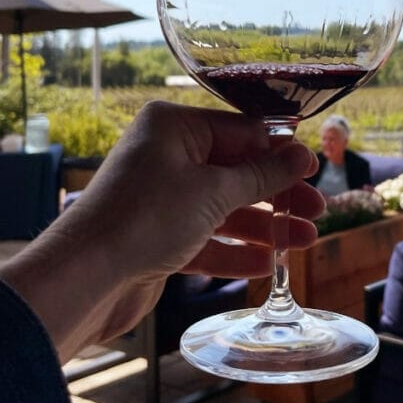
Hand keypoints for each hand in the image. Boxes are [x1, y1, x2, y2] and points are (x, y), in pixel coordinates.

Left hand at [0, 101, 322, 360]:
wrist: (86, 276)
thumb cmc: (144, 218)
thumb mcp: (213, 191)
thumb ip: (261, 175)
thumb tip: (301, 155)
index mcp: (172, 126)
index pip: (240, 131)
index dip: (279, 152)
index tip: (313, 170)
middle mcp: (165, 155)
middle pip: (235, 170)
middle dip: (276, 194)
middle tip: (316, 210)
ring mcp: (160, 197)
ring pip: (223, 207)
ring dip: (263, 226)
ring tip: (302, 243)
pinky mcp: (156, 236)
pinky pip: (205, 237)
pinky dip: (233, 250)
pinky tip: (265, 265)